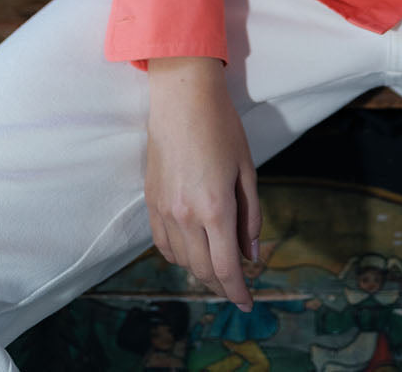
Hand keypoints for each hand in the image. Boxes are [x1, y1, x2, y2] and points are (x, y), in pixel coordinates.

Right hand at [144, 56, 260, 310]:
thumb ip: (250, 215)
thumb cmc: (222, 127)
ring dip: (201, 271)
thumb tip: (251, 254)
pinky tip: (192, 251)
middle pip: (203, 270)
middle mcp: (186, 216)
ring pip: (182, 261)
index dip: (238, 291)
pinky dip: (179, 256)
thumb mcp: (246, 169)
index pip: (225, 267)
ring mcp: (164, 210)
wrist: (182, 99)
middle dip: (222, 285)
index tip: (248, 303)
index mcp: (215, 208)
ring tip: (218, 268)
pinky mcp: (150, 202)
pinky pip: (163, 245)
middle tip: (237, 288)